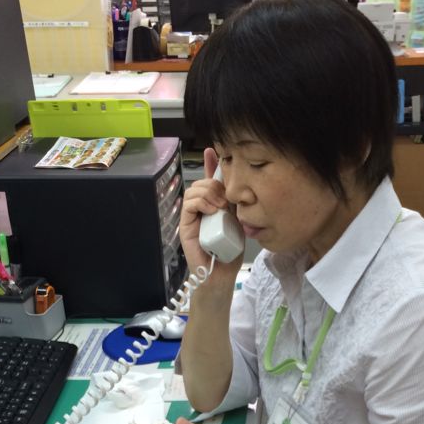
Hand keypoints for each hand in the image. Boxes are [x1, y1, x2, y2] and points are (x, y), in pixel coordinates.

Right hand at [180, 147, 242, 279]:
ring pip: (195, 190)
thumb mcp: (238, 220)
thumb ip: (234, 202)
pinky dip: (200, 202)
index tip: (212, 151)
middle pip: (202, 182)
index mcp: (214, 204)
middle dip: (215, 184)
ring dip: (209, 194)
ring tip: (220, 208)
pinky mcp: (185, 225)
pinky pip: (189, 203)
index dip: (210, 164)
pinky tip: (210, 210)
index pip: (210, 179)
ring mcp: (192, 216)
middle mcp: (201, 208)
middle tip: (225, 200)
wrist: (221, 273)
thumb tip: (238, 182)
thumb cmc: (230, 250)